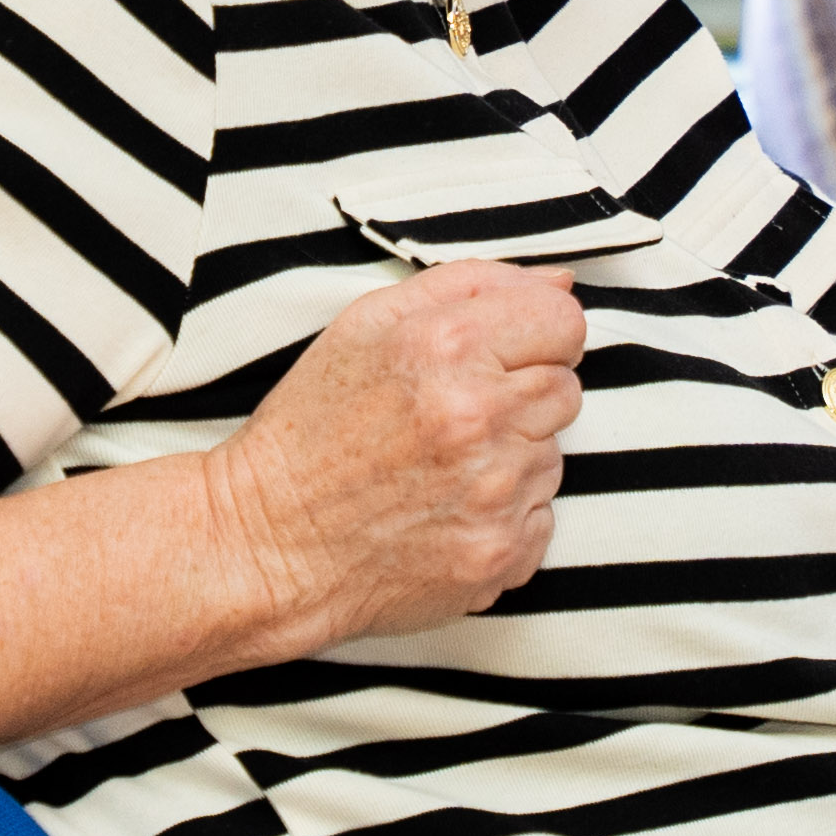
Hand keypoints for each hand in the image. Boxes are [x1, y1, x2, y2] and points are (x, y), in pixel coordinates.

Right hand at [201, 260, 587, 654]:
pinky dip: (504, 515)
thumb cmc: (312, 430)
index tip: (500, 356)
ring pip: (552, 455)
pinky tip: (444, 512)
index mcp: (447, 345)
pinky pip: (541, 516)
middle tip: (451, 417)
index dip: (534, 335)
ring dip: (510, 457)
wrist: (270, 544)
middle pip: (566, 388)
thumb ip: (471, 285)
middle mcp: (480, 416)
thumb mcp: (367, 325)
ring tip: (437, 468)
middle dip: (519, 396)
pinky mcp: (500, 552)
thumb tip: (561, 283)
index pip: (564, 321)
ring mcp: (495, 491)